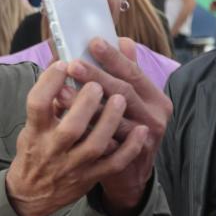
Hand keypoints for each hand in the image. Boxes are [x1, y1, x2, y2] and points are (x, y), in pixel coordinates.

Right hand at [5, 59, 148, 215]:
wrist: (31, 193)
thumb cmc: (34, 150)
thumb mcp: (31, 126)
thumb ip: (47, 100)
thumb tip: (62, 63)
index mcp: (34, 132)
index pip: (37, 104)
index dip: (49, 82)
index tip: (62, 64)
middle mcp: (52, 149)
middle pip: (71, 127)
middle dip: (87, 103)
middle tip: (97, 84)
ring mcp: (72, 166)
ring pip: (96, 145)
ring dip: (110, 121)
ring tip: (121, 98)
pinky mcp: (89, 177)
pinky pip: (113, 165)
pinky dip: (129, 148)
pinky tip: (141, 131)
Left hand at [61, 37, 171, 215]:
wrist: (130, 176)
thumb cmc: (126, 128)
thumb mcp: (133, 100)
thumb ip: (126, 71)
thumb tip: (120, 39)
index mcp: (155, 99)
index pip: (134, 72)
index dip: (113, 57)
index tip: (92, 42)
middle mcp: (153, 118)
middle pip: (123, 92)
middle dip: (96, 77)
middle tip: (71, 64)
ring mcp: (141, 141)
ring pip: (112, 120)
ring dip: (84, 105)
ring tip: (60, 92)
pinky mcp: (124, 159)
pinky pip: (102, 143)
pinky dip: (82, 131)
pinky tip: (63, 121)